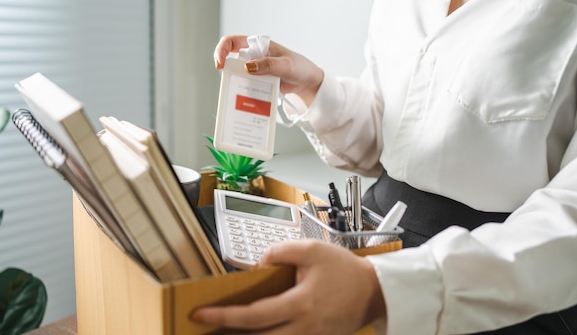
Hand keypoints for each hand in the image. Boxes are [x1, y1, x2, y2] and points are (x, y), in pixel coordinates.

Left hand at [191, 240, 385, 333]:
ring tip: (226, 332)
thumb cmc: (346, 271)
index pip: (253, 316)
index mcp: (300, 304)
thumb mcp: (312, 250)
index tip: (201, 315)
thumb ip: (280, 252)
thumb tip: (257, 265)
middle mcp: (304, 329)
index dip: (224, 317)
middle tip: (206, 329)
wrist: (375, 292)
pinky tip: (257, 332)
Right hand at [213, 35, 323, 104]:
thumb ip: (268, 64)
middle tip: (228, 83)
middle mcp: (253, 55)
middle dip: (227, 71)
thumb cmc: (299, 68)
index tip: (220, 64)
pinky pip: (245, 85)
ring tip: (238, 93)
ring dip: (235, 83)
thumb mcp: (286, 65)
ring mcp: (254, 69)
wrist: (307, 83)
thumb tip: (248, 66)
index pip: (232, 41)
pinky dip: (243, 91)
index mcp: (258, 44)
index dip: (221, 50)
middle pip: (230, 60)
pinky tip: (246, 99)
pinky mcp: (257, 81)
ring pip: (237, 75)